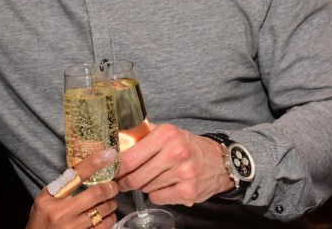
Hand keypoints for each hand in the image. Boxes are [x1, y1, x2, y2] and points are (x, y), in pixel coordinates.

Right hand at [26, 148, 120, 228]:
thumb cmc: (41, 222)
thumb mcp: (43, 200)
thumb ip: (61, 187)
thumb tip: (85, 171)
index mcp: (51, 199)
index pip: (76, 175)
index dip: (94, 163)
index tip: (108, 155)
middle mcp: (62, 214)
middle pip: (96, 194)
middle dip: (110, 188)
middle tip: (113, 186)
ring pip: (103, 212)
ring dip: (111, 205)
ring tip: (110, 202)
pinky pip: (104, 228)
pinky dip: (109, 219)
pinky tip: (107, 216)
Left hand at [116, 123, 233, 206]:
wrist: (220, 162)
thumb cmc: (188, 146)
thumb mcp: (168, 133)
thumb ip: (144, 136)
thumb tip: (117, 145)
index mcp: (167, 135)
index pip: (130, 157)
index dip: (117, 167)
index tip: (111, 171)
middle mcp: (176, 152)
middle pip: (135, 176)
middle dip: (125, 181)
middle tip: (121, 182)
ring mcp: (184, 173)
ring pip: (146, 187)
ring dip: (143, 186)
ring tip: (151, 179)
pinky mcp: (189, 191)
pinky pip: (158, 198)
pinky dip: (156, 195)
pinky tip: (163, 186)